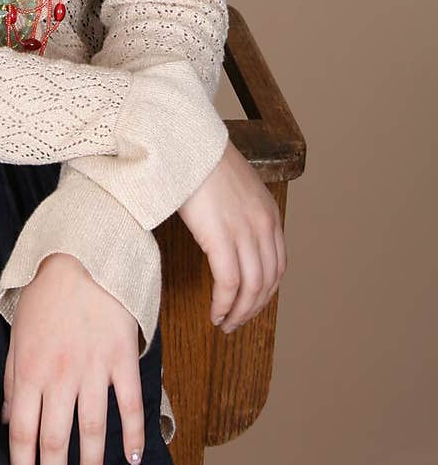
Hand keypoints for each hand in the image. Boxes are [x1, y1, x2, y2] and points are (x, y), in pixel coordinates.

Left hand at [0, 252, 144, 464]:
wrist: (83, 253)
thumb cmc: (46, 291)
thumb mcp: (18, 332)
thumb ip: (13, 379)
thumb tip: (10, 420)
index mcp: (30, 369)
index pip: (23, 432)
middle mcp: (61, 374)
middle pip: (56, 440)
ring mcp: (94, 368)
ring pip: (92, 430)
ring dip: (91, 464)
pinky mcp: (122, 357)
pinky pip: (129, 403)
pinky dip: (134, 434)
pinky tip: (132, 456)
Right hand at [177, 138, 286, 333]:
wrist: (186, 141)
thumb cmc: (200, 160)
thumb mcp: (233, 187)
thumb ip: (239, 212)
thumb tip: (226, 234)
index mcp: (269, 214)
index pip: (278, 266)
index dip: (265, 292)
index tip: (250, 305)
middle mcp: (263, 225)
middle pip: (268, 281)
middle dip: (253, 308)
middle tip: (236, 322)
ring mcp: (244, 231)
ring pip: (251, 287)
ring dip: (239, 312)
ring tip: (224, 323)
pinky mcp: (221, 237)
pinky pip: (228, 283)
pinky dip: (224, 303)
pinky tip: (215, 312)